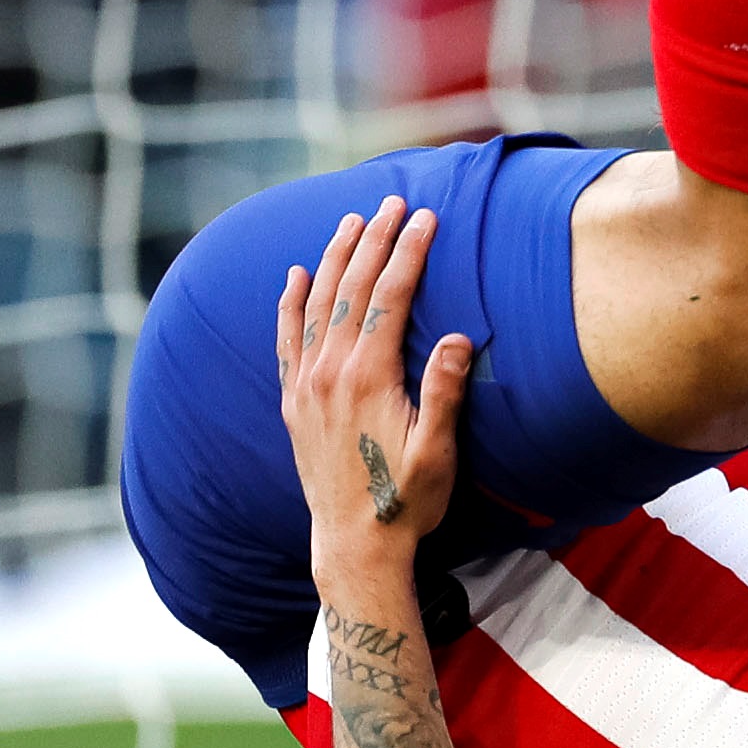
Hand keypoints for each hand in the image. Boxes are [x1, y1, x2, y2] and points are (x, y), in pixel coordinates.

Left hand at [277, 197, 473, 569]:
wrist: (354, 546)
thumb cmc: (406, 502)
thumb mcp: (439, 452)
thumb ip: (445, 392)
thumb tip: (460, 337)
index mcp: (369, 378)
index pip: (389, 297)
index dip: (408, 252)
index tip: (425, 217)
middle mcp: (330, 373)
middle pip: (351, 288)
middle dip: (373, 240)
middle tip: (391, 201)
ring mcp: (307, 386)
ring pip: (317, 305)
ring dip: (333, 258)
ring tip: (350, 221)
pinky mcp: (294, 403)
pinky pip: (287, 340)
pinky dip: (289, 304)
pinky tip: (293, 276)